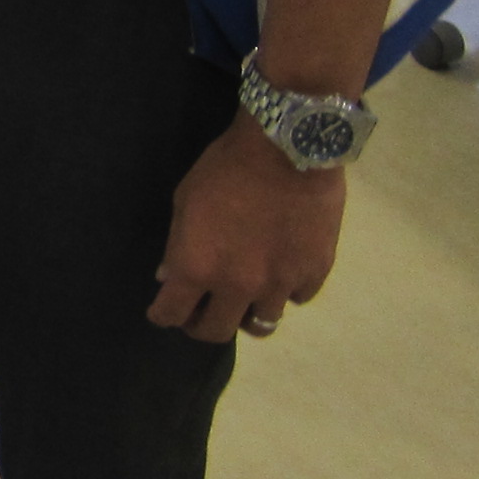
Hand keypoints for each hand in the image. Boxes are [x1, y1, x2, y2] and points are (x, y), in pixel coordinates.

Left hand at [149, 119, 344, 342]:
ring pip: (263, 324)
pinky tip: (282, 272)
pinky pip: (298, 298)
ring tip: (245, 298)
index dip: (164, 315)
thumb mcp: (185, 200)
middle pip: (217, 332)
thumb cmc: (226, 167)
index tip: (164, 311)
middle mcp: (238, 286)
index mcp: (197, 268)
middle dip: (203, 325)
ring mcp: (280, 284)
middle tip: (202, 312)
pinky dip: (287, 291)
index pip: (172, 315)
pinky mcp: (315, 273)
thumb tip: (169, 277)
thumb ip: (178, 245)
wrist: (287, 147)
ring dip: (248, 312)